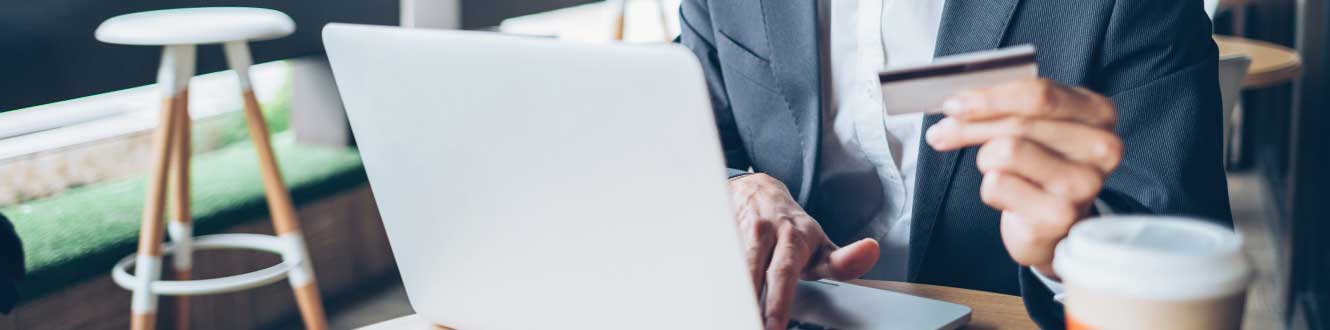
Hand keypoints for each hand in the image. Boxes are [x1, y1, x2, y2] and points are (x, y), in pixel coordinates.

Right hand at [728, 173, 879, 329]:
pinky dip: (713, 283)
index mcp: (792, 236)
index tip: (774, 328)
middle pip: (752, 273)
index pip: (784, 273)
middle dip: (751, 305)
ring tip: (732, 316)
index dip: (778, 303)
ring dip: (730, 295)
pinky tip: (717, 302)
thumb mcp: (820, 244)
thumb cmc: (791, 227)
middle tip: (754, 327)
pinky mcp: (718, 234)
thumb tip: (870, 252)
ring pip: (730, 267)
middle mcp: (763, 232)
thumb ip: (842, 261)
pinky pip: (715, 262)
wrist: (757, 190)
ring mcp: (736, 232)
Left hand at [925, 79, 1121, 278]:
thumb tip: (956, 102)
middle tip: (941, 133)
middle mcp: (1101, 148)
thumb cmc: (1041, 165)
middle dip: (969, 126)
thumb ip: (1007, 105)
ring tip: (994, 170)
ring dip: (985, 160)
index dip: (989, 97)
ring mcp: (1084, 184)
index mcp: (1099, 113)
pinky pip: (997, 185)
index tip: (952, 103)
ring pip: (1005, 152)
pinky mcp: (1060, 215)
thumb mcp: (1036, 126)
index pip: (1039, 95)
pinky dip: (989, 190)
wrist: (1055, 225)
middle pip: (1018, 123)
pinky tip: (1007, 197)